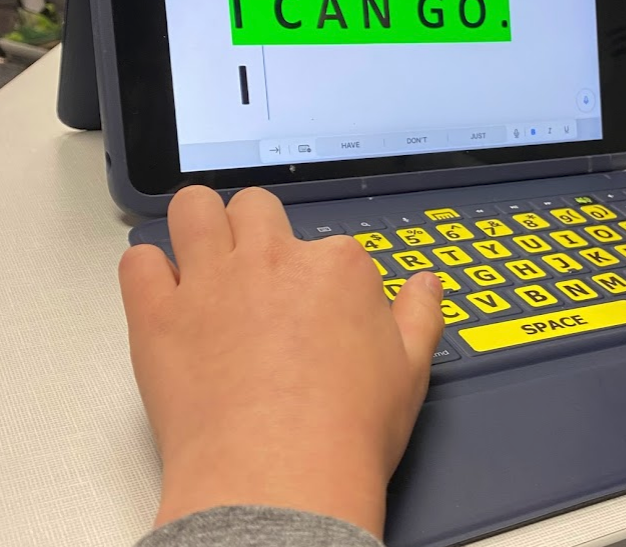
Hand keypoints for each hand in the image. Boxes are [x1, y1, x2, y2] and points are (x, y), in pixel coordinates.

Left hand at [119, 186, 443, 537]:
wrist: (281, 479)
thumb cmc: (347, 431)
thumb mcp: (411, 370)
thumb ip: (420, 314)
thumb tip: (426, 283)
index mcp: (336, 267)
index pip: (330, 247)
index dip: (324, 278)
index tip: (321, 311)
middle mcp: (272, 259)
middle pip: (257, 207)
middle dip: (257, 229)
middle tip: (257, 269)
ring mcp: (211, 282)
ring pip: (194, 208)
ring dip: (198, 223)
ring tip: (204, 255)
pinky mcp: (159, 315)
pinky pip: (139, 262)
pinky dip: (148, 270)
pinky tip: (164, 294)